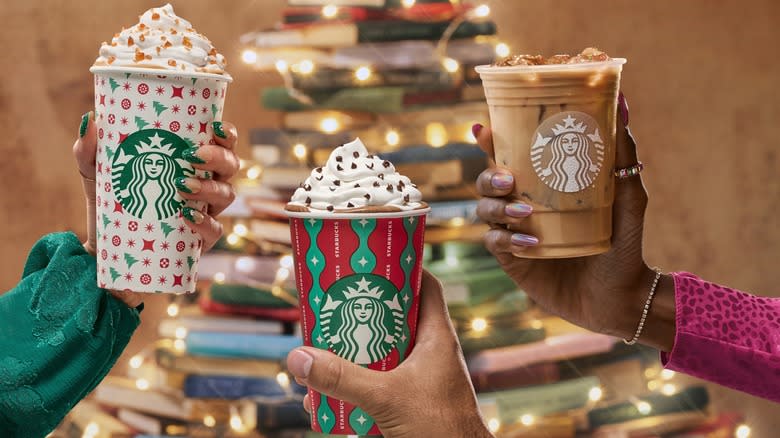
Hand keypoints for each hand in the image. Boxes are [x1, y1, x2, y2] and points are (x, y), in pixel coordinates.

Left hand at [73, 113, 239, 306]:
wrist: (103, 247)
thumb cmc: (109, 200)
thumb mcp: (95, 172)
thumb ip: (90, 149)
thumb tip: (91, 120)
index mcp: (192, 162)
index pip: (221, 143)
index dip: (227, 135)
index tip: (216, 127)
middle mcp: (207, 184)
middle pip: (231, 166)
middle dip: (219, 158)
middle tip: (193, 156)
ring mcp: (206, 212)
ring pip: (227, 195)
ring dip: (210, 187)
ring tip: (182, 186)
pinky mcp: (200, 240)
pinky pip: (215, 230)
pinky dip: (204, 222)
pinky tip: (186, 215)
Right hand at [286, 271, 491, 437]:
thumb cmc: (440, 428)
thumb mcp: (386, 397)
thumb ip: (343, 378)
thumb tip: (298, 357)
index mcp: (437, 337)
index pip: (426, 286)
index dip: (403, 267)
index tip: (372, 260)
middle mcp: (430, 352)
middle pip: (396, 316)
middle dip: (363, 311)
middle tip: (333, 303)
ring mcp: (422, 377)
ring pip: (384, 351)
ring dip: (354, 351)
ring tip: (322, 348)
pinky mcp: (411, 400)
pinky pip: (379, 382)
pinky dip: (356, 384)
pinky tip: (328, 395)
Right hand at [473, 96, 673, 349]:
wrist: (622, 296)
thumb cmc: (624, 244)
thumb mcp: (627, 197)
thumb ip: (622, 156)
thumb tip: (622, 104)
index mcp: (543, 185)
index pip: (509, 157)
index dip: (491, 142)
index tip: (485, 130)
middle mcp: (524, 205)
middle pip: (487, 181)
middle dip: (489, 176)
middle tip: (510, 179)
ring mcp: (516, 233)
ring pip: (485, 210)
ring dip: (498, 208)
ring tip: (524, 215)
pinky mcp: (513, 261)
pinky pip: (495, 243)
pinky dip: (508, 240)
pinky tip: (532, 245)